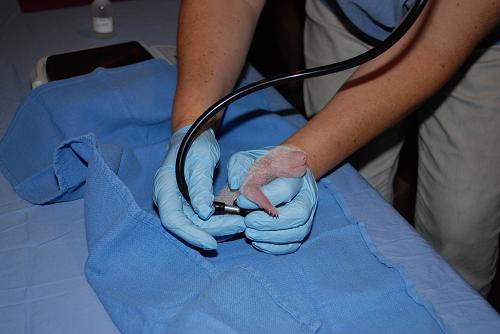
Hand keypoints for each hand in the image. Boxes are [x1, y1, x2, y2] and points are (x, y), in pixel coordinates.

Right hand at [153, 125, 244, 249]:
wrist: (195, 135)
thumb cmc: (194, 143)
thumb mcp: (200, 160)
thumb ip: (199, 185)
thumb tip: (204, 213)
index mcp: (164, 187)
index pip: (173, 219)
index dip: (191, 234)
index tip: (212, 243)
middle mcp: (169, 199)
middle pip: (187, 225)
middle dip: (213, 230)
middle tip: (238, 226)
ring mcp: (179, 202)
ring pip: (197, 224)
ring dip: (218, 227)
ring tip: (240, 223)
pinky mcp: (190, 204)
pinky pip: (202, 219)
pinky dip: (218, 221)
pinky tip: (234, 220)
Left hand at [228, 147, 317, 254]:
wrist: (282, 169)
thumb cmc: (264, 166)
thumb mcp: (249, 157)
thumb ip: (239, 165)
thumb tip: (234, 182)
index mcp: (297, 175)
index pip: (285, 189)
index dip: (264, 198)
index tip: (242, 200)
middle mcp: (306, 195)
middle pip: (298, 213)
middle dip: (271, 222)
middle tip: (248, 221)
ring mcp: (307, 214)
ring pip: (298, 231)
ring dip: (272, 236)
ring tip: (250, 232)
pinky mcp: (300, 228)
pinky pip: (294, 243)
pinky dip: (276, 247)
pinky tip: (258, 241)